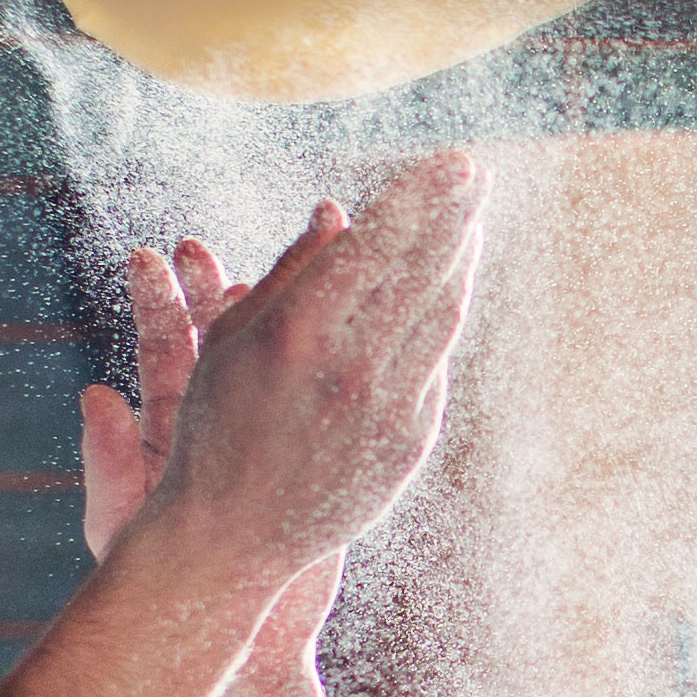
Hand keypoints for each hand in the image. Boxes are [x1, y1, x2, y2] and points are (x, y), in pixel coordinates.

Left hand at [82, 232, 339, 670]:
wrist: (237, 635)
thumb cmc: (167, 584)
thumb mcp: (124, 523)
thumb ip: (109, 462)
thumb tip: (93, 394)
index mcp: (176, 430)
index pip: (168, 351)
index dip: (162, 301)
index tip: (155, 253)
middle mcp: (226, 422)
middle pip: (227, 340)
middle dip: (229, 283)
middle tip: (247, 233)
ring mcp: (276, 436)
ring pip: (285, 362)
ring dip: (292, 311)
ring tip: (302, 260)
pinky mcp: (318, 457)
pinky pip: (327, 399)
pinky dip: (335, 360)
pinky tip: (351, 322)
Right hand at [113, 150, 481, 609]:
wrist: (231, 537)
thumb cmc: (216, 425)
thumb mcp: (230, 341)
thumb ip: (292, 274)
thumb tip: (341, 214)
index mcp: (299, 333)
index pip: (379, 244)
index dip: (422, 196)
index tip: (456, 159)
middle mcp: (351, 369)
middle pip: (424, 274)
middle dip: (457, 216)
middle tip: (480, 174)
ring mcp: (387, 409)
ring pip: (443, 317)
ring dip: (463, 262)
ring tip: (474, 221)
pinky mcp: (409, 442)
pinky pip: (435, 363)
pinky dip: (444, 318)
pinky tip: (450, 288)